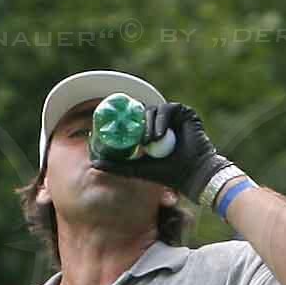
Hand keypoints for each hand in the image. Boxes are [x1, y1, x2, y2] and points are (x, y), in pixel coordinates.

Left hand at [93, 102, 226, 202]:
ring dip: (148, 124)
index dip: (125, 120)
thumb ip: (116, 166)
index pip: (134, 119)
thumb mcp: (136, 169)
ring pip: (153, 111)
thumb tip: (94, 164)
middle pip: (142, 112)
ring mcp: (174, 117)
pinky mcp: (185, 113)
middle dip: (135, 122)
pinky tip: (159, 136)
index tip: (116, 127)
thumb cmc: (167, 174)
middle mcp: (161, 122)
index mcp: (150, 131)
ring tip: (149, 141)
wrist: (191, 175)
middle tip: (133, 136)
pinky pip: (168, 109)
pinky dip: (161, 121)